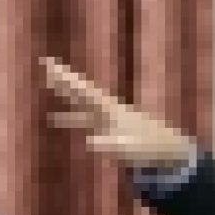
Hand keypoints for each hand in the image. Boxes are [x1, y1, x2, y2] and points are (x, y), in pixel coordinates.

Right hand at [40, 57, 195, 166]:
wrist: (167, 149)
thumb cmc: (150, 148)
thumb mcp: (130, 149)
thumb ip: (110, 145)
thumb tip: (89, 142)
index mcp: (110, 109)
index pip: (84, 90)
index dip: (67, 79)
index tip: (52, 65)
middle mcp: (107, 109)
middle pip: (81, 91)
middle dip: (64, 80)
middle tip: (47, 65)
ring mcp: (107, 118)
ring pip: (81, 104)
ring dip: (65, 97)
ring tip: (47, 87)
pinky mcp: (108, 129)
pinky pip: (84, 119)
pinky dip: (70, 117)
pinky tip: (57, 119)